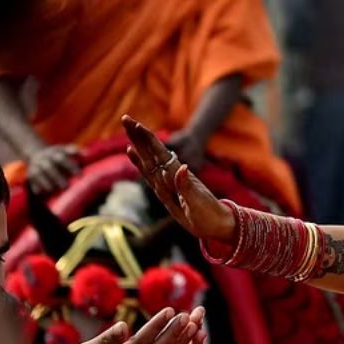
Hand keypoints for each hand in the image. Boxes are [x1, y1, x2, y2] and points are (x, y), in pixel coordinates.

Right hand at [27, 144, 79, 194]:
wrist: (37, 154)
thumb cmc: (56, 154)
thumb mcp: (64, 150)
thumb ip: (74, 151)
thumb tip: (87, 153)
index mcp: (54, 152)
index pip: (62, 158)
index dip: (71, 166)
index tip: (80, 176)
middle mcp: (44, 159)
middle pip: (49, 167)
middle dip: (57, 177)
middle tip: (65, 186)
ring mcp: (35, 166)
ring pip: (38, 174)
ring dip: (45, 182)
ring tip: (52, 190)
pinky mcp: (29, 173)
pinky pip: (30, 180)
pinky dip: (34, 186)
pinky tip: (39, 192)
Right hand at [123, 115, 235, 241]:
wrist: (218, 225)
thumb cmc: (209, 215)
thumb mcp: (198, 202)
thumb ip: (187, 186)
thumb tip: (182, 166)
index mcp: (178, 176)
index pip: (159, 153)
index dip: (147, 139)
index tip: (136, 125)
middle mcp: (172, 176)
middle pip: (151, 152)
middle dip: (138, 136)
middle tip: (125, 118)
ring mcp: (168, 183)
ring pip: (149, 160)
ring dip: (138, 145)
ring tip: (128, 131)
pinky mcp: (165, 191)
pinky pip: (150, 174)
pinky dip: (139, 163)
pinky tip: (132, 153)